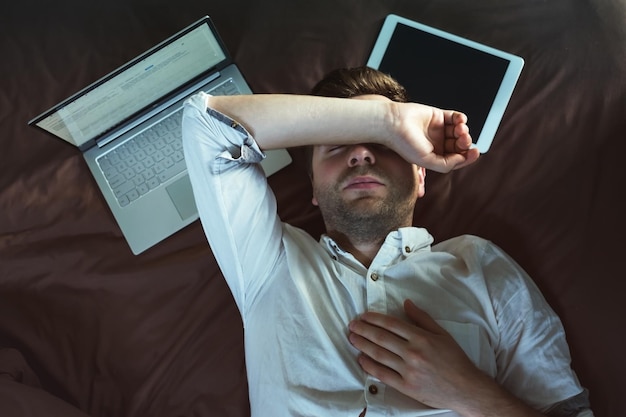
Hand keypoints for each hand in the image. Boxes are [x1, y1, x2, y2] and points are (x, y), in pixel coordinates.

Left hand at [348, 300, 499, 413]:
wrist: (466, 389)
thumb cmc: (455, 359)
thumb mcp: (442, 334)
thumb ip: (422, 318)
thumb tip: (406, 303)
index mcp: (421, 338)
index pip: (392, 324)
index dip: (374, 319)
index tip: (364, 316)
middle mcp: (413, 353)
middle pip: (381, 338)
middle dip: (364, 330)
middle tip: (352, 325)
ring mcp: (409, 371)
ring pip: (379, 355)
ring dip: (362, 345)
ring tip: (352, 338)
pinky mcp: (406, 387)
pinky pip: (383, 375)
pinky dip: (370, 366)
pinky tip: (361, 359)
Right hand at [389, 102, 479, 172]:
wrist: (393, 123)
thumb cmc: (404, 143)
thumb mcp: (426, 161)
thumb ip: (446, 164)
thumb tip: (463, 158)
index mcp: (434, 157)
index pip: (456, 159)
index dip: (467, 157)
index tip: (475, 152)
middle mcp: (438, 144)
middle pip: (460, 145)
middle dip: (465, 142)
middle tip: (463, 139)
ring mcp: (439, 130)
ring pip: (459, 131)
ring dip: (464, 130)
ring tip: (459, 128)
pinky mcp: (438, 116)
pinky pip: (456, 118)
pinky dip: (461, 119)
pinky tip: (459, 120)